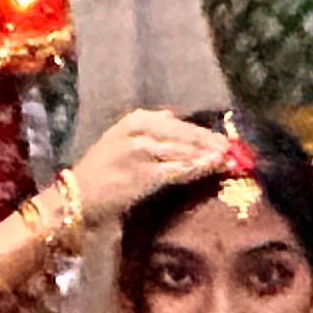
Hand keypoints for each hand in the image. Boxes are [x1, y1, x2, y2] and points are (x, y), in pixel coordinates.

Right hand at [64, 106, 230, 227]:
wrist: (79, 195)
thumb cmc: (102, 170)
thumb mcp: (120, 138)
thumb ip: (148, 127)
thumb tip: (175, 117)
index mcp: (136, 119)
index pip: (180, 124)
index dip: (204, 133)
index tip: (224, 140)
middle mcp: (140, 131)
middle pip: (186, 135)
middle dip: (211, 143)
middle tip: (233, 150)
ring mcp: (142, 152)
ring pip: (185, 152)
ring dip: (209, 156)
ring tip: (229, 160)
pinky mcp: (144, 174)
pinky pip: (178, 170)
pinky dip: (197, 169)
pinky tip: (211, 168)